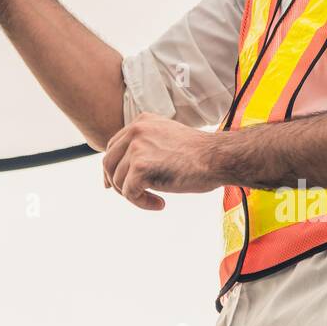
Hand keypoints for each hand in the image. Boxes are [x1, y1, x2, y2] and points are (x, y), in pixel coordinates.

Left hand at [102, 113, 222, 210]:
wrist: (218, 158)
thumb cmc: (200, 155)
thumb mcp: (168, 139)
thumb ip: (148, 146)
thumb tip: (127, 168)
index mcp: (142, 122)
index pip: (113, 146)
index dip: (112, 168)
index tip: (113, 185)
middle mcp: (136, 131)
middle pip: (108, 163)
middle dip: (115, 184)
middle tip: (134, 196)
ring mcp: (137, 148)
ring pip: (118, 181)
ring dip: (135, 196)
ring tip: (156, 200)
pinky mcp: (140, 167)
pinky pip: (129, 193)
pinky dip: (142, 203)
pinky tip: (160, 203)